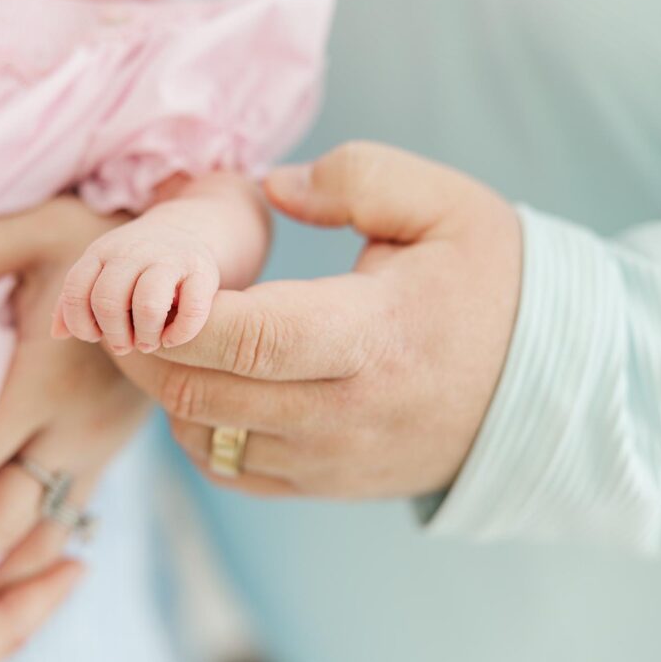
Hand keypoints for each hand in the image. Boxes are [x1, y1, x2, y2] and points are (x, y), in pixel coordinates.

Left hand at [0, 198, 148, 645]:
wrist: (190, 267)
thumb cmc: (108, 243)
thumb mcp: (40, 227)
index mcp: (49, 380)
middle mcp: (76, 429)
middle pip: (2, 517)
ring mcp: (97, 449)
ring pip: (39, 536)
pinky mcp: (107, 455)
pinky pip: (65, 522)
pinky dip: (29, 562)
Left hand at [53, 208, 219, 355]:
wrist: (185, 229)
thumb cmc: (134, 265)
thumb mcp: (100, 272)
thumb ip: (75, 301)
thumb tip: (57, 334)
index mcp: (101, 253)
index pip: (76, 291)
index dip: (81, 323)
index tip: (95, 335)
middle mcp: (132, 252)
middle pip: (108, 301)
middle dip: (114, 335)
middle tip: (126, 345)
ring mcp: (168, 258)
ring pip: (147, 305)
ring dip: (146, 337)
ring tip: (149, 343)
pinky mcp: (202, 271)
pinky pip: (192, 310)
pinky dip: (181, 334)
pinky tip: (173, 339)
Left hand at [113, 142, 521, 497]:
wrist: (542, 388)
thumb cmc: (488, 287)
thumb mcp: (444, 205)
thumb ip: (355, 176)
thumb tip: (270, 189)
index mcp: (372, 337)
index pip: (245, 337)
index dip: (172, 313)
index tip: (138, 279)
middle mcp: (343, 413)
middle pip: (202, 392)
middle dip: (139, 348)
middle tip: (117, 303)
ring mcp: (329, 460)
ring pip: (203, 435)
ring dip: (164, 385)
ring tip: (161, 334)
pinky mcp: (323, 485)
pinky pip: (228, 469)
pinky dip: (194, 426)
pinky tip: (202, 380)